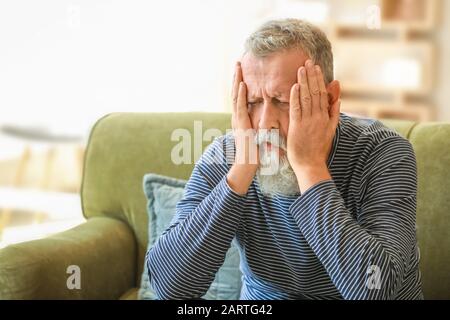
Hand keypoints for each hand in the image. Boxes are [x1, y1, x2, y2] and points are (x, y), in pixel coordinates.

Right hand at [227, 62, 258, 194]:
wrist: (248, 163)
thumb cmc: (255, 150)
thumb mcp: (257, 132)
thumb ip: (258, 122)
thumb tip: (266, 115)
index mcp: (241, 117)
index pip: (240, 96)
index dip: (240, 82)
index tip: (242, 70)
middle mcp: (237, 116)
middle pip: (235, 92)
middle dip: (236, 77)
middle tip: (237, 62)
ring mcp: (237, 119)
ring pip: (235, 96)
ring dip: (236, 81)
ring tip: (237, 67)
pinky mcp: (240, 125)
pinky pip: (240, 107)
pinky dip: (240, 95)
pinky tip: (242, 85)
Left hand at [288, 60, 340, 192]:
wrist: (310, 164)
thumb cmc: (318, 148)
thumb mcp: (331, 130)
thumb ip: (334, 113)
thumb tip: (338, 98)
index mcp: (325, 117)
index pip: (322, 94)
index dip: (319, 79)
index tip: (316, 67)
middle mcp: (318, 117)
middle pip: (315, 92)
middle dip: (311, 76)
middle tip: (308, 61)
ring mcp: (308, 122)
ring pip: (306, 98)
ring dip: (304, 82)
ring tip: (301, 68)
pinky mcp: (297, 127)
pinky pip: (297, 109)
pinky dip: (296, 97)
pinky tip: (295, 86)